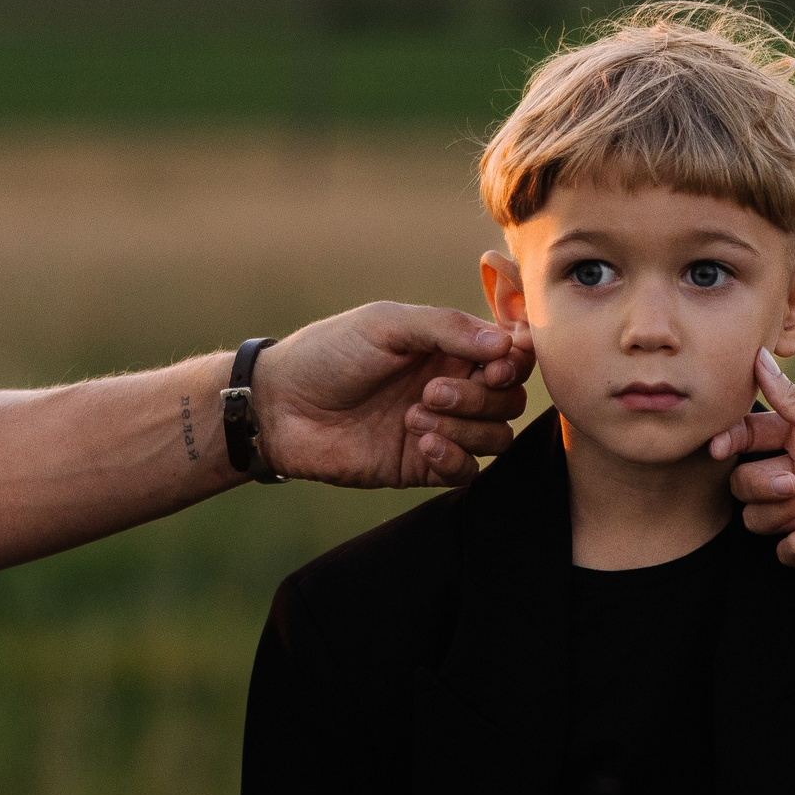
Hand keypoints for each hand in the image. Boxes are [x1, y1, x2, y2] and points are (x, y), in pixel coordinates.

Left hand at [252, 302, 532, 486]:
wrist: (280, 407)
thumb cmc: (329, 353)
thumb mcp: (386, 324)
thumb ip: (446, 327)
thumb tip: (506, 343)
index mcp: (450, 346)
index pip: (512, 355)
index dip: (514, 362)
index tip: (493, 364)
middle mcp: (454, 385)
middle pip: (511, 398)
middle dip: (481, 396)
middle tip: (431, 391)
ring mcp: (441, 428)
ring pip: (498, 436)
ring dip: (466, 427)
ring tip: (414, 416)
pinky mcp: (424, 466)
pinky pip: (469, 471)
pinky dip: (455, 458)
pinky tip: (421, 443)